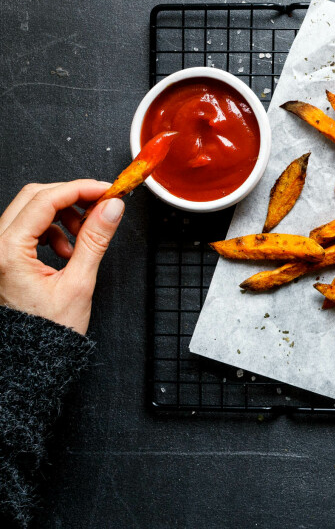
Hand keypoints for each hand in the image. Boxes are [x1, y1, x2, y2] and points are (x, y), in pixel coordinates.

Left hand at [0, 180, 124, 333]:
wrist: (30, 357)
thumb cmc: (47, 330)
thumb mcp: (79, 283)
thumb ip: (95, 239)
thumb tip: (111, 207)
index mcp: (8, 251)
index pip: (45, 200)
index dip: (80, 189)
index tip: (107, 190)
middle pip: (34, 196)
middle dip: (72, 197)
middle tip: (101, 205)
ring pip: (30, 208)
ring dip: (62, 214)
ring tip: (82, 239)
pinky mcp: (3, 255)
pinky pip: (27, 225)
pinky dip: (51, 229)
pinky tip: (67, 249)